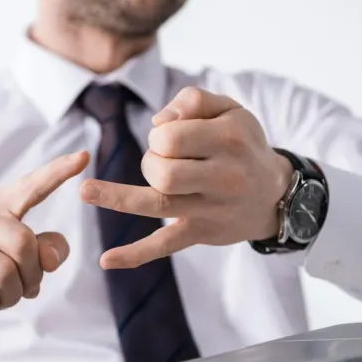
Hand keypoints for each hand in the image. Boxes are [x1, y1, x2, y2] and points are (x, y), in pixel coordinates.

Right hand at [0, 151, 89, 357]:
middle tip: (26, 290)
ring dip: (11, 296)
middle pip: (24, 243)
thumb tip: (51, 258)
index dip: (57, 173)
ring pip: (5, 274)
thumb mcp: (16, 261)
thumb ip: (43, 252)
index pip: (29, 188)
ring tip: (1, 298)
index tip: (85, 156)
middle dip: (32, 276)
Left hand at [80, 87, 291, 269]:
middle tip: (165, 160)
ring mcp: (210, 209)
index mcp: (228, 139)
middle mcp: (222, 176)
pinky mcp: (201, 232)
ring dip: (118, 197)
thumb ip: (193, 101)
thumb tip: (158, 122)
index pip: (171, 136)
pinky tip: (107, 260)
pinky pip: (165, 244)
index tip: (170, 137)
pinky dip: (135, 254)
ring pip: (158, 204)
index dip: (159, 135)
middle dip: (151, 161)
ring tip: (85, 191)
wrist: (276, 194)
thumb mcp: (230, 110)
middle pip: (162, 171)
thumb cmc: (243, 145)